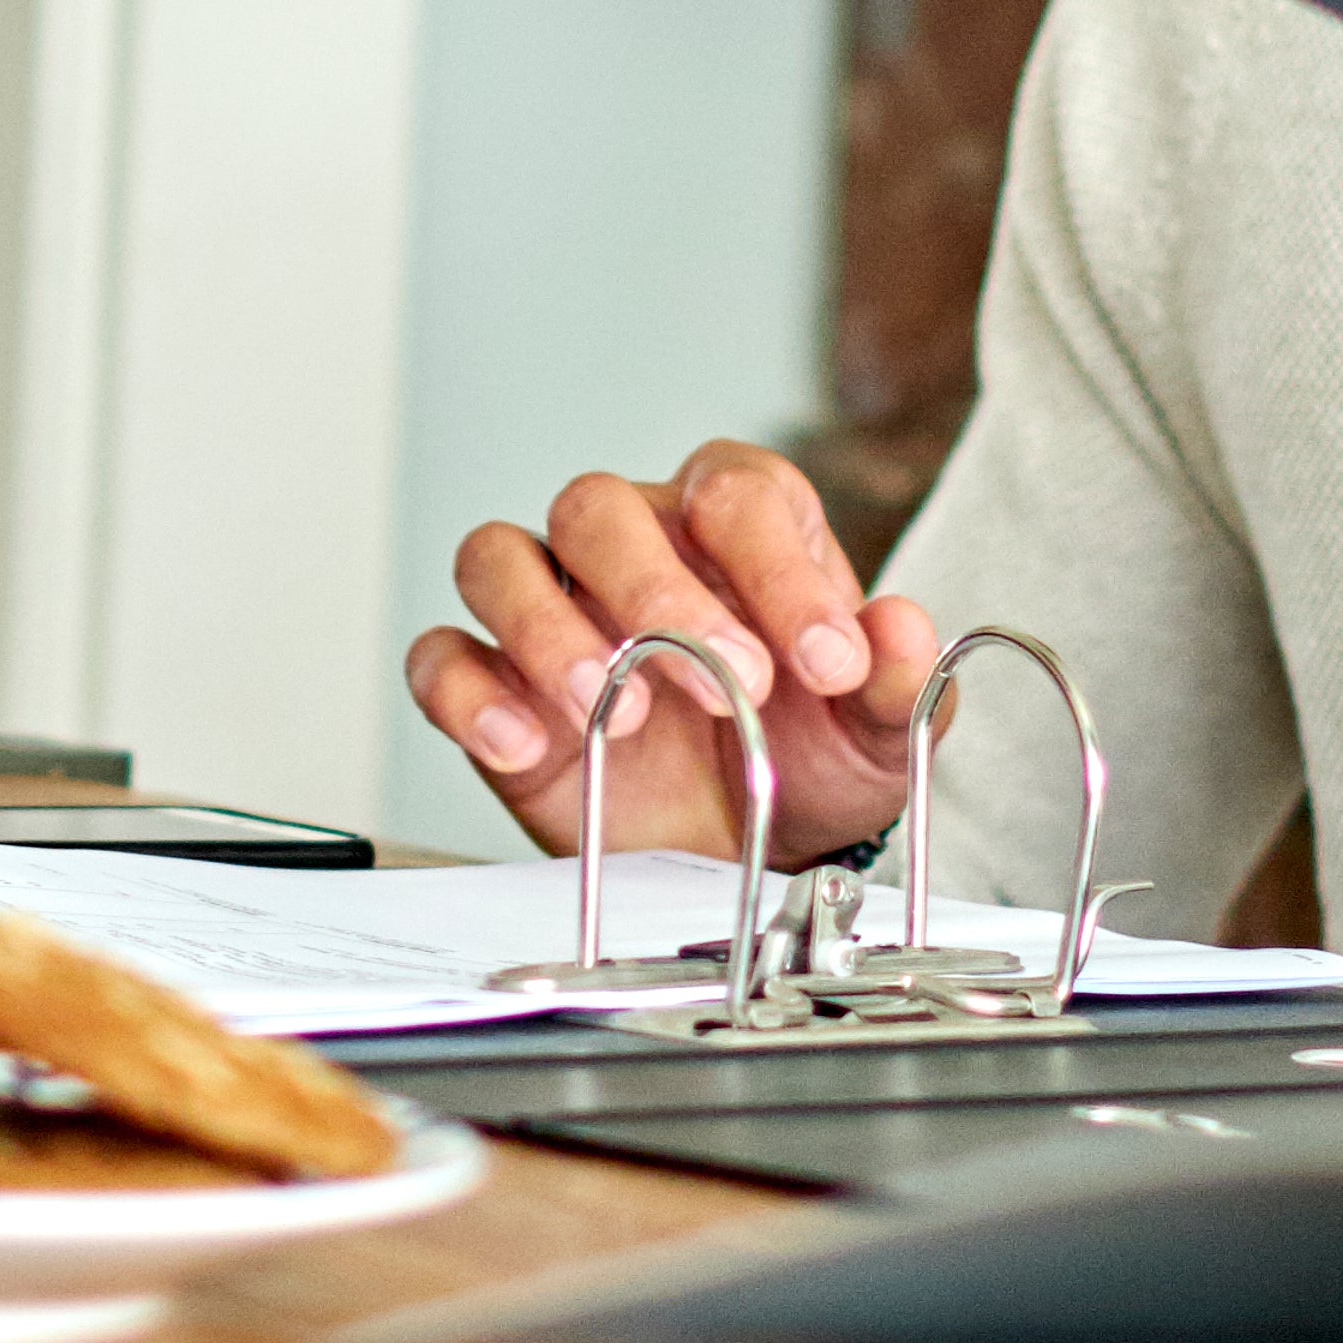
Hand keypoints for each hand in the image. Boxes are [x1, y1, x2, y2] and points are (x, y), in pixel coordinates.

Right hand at [406, 439, 938, 862]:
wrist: (752, 847)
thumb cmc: (807, 759)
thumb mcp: (874, 731)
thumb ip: (895, 678)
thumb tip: (901, 627)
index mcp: (732, 525)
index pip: (736, 496)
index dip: (782, 573)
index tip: (828, 665)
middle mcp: (630, 545)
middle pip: (599, 508)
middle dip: (658, 595)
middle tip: (726, 689)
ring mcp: (549, 610)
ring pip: (497, 558)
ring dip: (545, 629)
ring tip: (609, 714)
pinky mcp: (493, 687)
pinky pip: (441, 658)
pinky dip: (469, 697)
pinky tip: (525, 748)